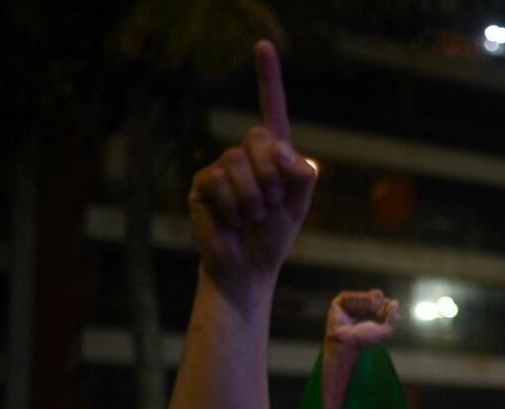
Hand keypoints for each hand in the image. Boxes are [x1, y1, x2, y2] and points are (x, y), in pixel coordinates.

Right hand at [188, 40, 315, 293]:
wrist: (249, 267)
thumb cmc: (274, 236)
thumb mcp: (299, 204)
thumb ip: (301, 175)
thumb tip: (285, 152)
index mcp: (273, 156)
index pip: (272, 111)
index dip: (268, 80)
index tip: (263, 45)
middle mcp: (245, 155)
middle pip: (259, 136)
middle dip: (272, 173)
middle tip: (273, 203)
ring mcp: (221, 168)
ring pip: (238, 160)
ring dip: (254, 196)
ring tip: (253, 217)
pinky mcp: (202, 184)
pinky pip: (219, 179)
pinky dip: (233, 204)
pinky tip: (232, 220)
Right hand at [324, 289, 399, 349]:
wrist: (347, 342)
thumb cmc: (365, 339)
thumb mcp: (385, 332)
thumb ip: (393, 318)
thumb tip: (395, 302)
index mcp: (376, 310)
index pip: (386, 300)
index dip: (383, 308)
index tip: (379, 317)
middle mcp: (365, 304)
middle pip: (376, 294)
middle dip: (374, 306)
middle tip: (367, 317)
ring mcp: (353, 302)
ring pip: (362, 295)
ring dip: (361, 309)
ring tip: (355, 318)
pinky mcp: (340, 302)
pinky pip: (349, 296)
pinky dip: (351, 306)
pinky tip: (348, 314)